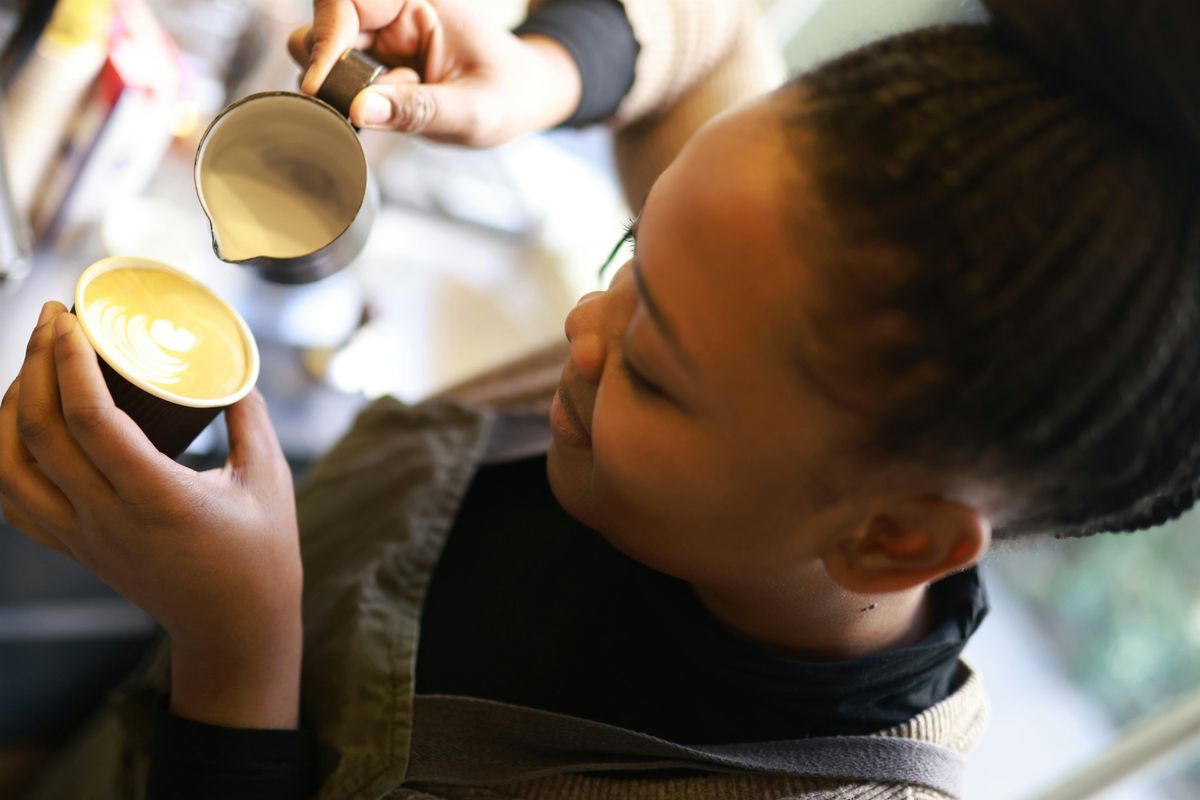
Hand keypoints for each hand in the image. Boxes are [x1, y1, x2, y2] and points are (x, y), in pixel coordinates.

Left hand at [0, 303, 301, 727]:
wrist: (236, 627)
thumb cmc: (261, 554)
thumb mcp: (269, 478)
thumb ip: (250, 418)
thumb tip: (233, 370)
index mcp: (158, 497)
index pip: (89, 419)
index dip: (69, 361)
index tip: (71, 318)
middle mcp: (108, 518)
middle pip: (38, 431)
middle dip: (33, 364)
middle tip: (51, 319)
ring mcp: (83, 537)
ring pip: (8, 467)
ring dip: (8, 409)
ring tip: (32, 367)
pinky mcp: (76, 548)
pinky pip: (13, 502)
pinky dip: (3, 457)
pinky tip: (21, 426)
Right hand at [290, 0, 581, 145]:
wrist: (524, 98)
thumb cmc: (509, 93)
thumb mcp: (472, 111)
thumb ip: (417, 110)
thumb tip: (358, 111)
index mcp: (416, 1)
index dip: (327, 37)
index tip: (322, 84)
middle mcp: (393, 12)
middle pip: (324, 26)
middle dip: (331, 70)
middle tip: (358, 109)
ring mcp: (380, 38)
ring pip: (322, 53)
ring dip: (341, 89)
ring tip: (388, 110)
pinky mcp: (374, 64)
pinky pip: (339, 78)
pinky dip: (349, 101)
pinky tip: (382, 113)